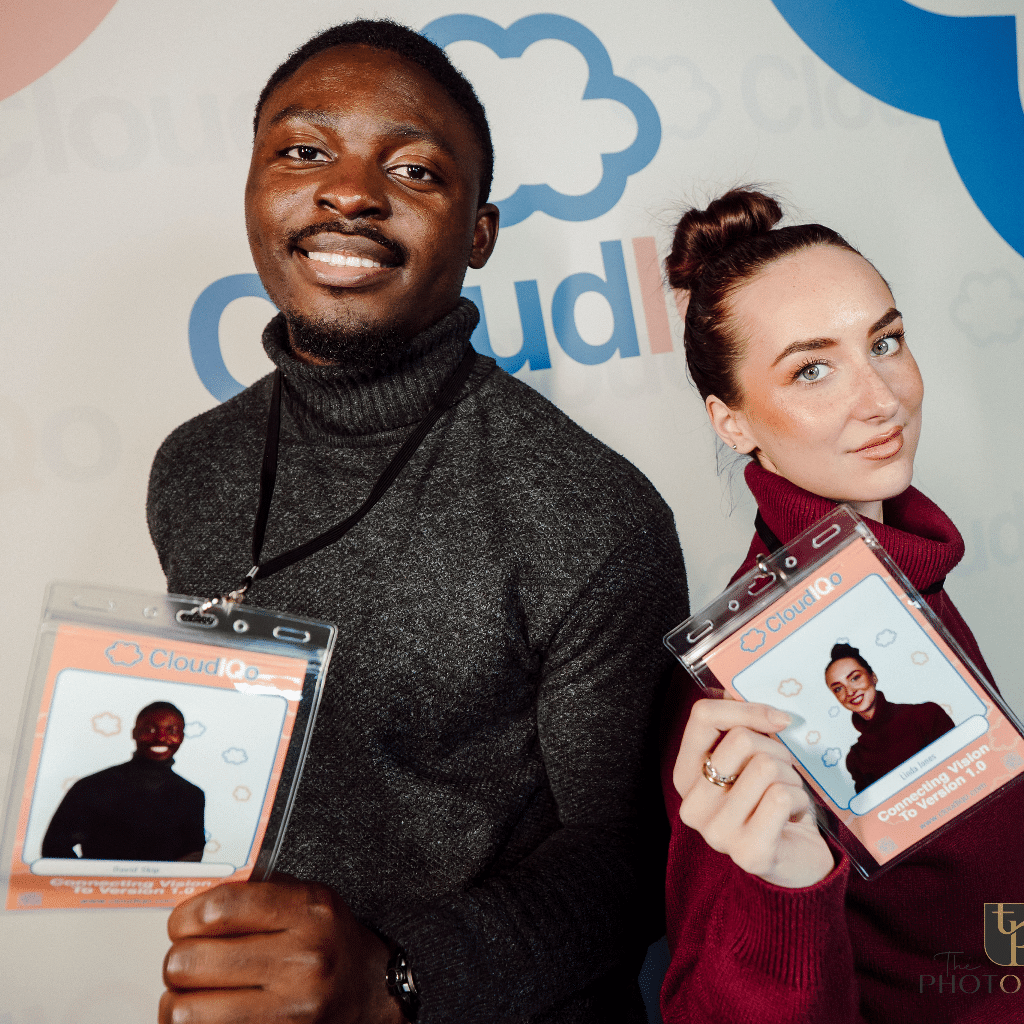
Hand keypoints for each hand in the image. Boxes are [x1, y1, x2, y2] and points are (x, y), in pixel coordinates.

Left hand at [160, 876, 404, 1023]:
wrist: (373, 990)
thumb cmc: (330, 940)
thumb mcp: (306, 898)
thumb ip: (254, 891)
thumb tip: (190, 899)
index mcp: (309, 911)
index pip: (219, 909)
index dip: (185, 917)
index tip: (184, 923)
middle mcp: (302, 961)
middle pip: (189, 961)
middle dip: (179, 961)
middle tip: (190, 960)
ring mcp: (290, 1009)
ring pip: (184, 1010)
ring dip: (179, 1001)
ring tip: (197, 992)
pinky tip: (210, 1014)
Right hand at [673, 698, 833, 888]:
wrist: (795, 862)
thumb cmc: (772, 803)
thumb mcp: (751, 760)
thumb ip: (741, 727)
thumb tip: (742, 692)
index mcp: (685, 775)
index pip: (702, 716)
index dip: (745, 708)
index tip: (778, 718)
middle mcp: (692, 805)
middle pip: (741, 740)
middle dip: (777, 749)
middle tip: (783, 772)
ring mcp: (717, 833)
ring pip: (766, 767)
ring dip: (791, 778)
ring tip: (788, 798)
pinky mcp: (749, 852)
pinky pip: (781, 797)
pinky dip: (800, 801)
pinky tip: (794, 817)